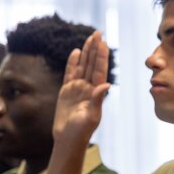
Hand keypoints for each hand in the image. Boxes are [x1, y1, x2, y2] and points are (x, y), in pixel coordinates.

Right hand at [52, 30, 110, 145]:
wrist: (67, 140)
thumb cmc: (80, 132)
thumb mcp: (91, 116)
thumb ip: (97, 99)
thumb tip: (106, 84)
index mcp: (96, 92)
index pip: (100, 70)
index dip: (101, 56)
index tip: (103, 42)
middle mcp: (88, 88)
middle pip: (92, 64)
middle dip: (95, 49)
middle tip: (98, 33)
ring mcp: (77, 89)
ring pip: (82, 66)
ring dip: (86, 53)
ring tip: (90, 38)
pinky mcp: (67, 92)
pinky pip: (70, 74)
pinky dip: (73, 63)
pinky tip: (76, 52)